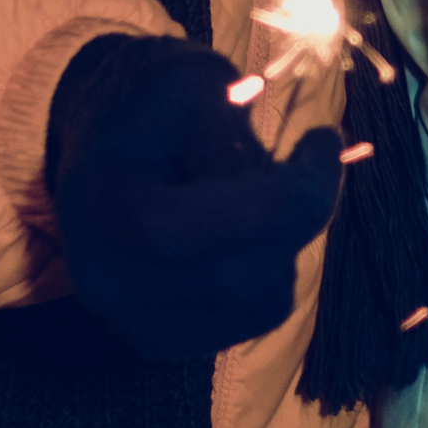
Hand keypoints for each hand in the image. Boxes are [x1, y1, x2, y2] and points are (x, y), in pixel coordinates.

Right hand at [49, 33, 341, 360]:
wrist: (107, 138)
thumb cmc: (156, 106)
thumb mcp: (194, 90)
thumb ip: (231, 145)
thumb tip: (286, 199)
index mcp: (104, 208)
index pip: (204, 231)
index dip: (291, 191)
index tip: (323, 138)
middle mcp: (110, 282)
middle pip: (242, 272)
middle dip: (298, 212)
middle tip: (310, 157)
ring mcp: (136, 321)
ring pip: (263, 300)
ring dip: (289, 241)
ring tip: (264, 191)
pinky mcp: (169, 336)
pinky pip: (259, 315)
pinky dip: (278, 268)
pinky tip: (255, 228)